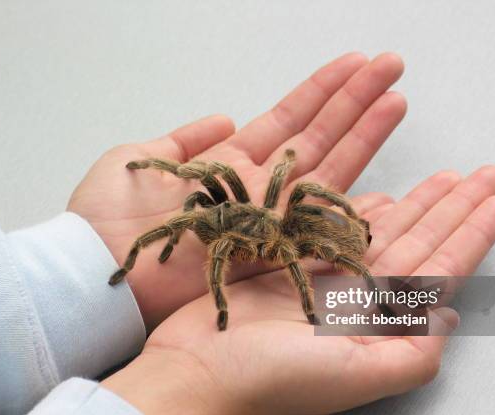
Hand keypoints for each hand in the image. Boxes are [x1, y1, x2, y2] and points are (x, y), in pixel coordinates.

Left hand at [67, 52, 406, 329]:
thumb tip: (226, 116)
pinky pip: (318, 228)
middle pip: (318, 140)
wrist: (99, 270)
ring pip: (327, 172)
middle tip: (392, 68)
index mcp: (230, 165)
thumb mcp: (142, 159)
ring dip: (362, 135)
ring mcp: (268, 221)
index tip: (354, 64)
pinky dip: (350, 208)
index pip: (288, 121)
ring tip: (396, 98)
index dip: (322, 93)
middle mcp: (257, 192)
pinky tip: (384, 186)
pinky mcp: (269, 253)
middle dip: (355, 103)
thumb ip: (187, 140)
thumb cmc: (109, 218)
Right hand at [102, 167, 494, 414]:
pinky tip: (380, 196)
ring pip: (380, 231)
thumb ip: (413, 356)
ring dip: (414, 202)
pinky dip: (357, 210)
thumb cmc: (272, 378)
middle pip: (417, 242)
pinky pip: (333, 229)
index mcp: (379, 322)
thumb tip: (451, 317)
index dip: (470, 234)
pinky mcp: (288, 265)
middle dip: (451, 207)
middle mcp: (357, 300)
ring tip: (443, 176)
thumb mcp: (354, 376)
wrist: (198, 371)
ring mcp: (323, 280)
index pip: (437, 269)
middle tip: (483, 174)